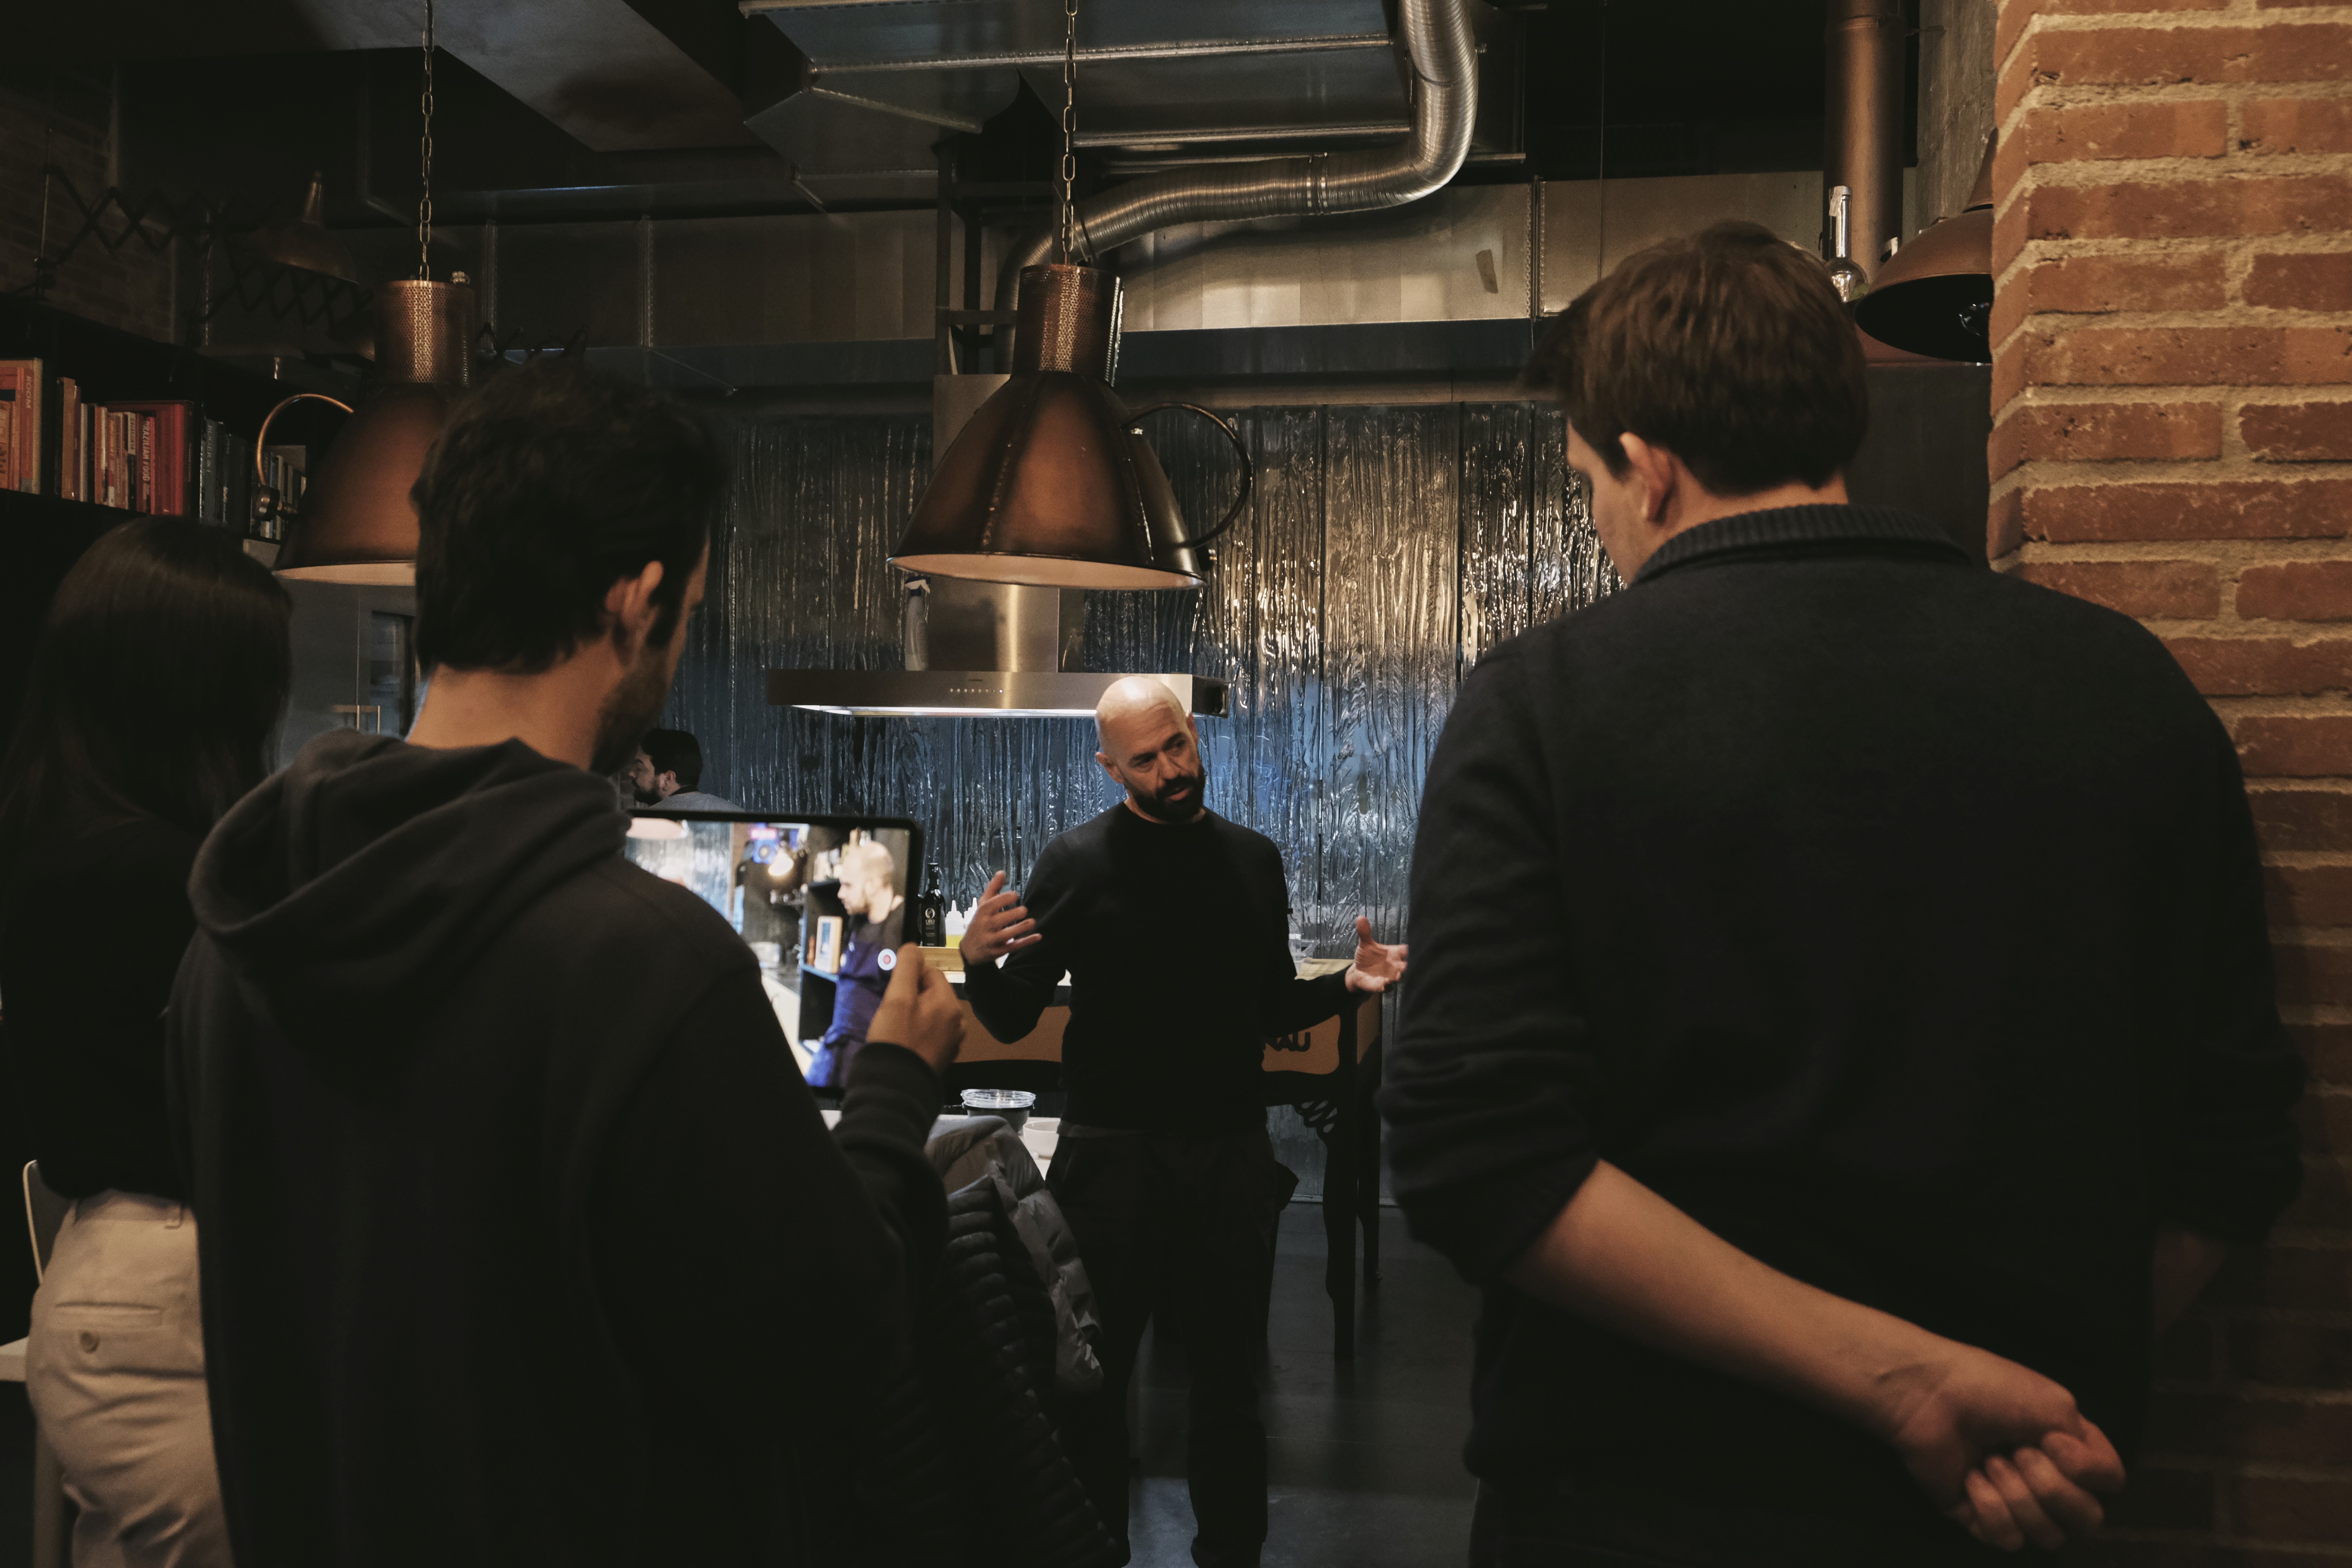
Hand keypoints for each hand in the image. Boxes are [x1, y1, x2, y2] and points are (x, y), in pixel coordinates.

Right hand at [865, 944, 964, 1072]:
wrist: (896, 1086)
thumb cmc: (895, 1039)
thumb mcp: (897, 997)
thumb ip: (906, 967)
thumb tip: (913, 947)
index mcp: (950, 1004)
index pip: (931, 973)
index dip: (909, 978)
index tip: (894, 992)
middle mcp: (958, 1021)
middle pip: (933, 993)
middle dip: (912, 996)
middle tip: (894, 1011)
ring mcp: (953, 1040)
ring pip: (932, 1012)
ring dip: (915, 1013)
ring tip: (898, 1026)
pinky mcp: (944, 1055)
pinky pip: (933, 1031)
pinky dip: (919, 1031)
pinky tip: (906, 1040)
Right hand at [958, 871, 1040, 965]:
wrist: (969, 950)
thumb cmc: (979, 923)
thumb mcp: (983, 906)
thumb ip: (993, 889)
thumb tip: (1002, 872)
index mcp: (981, 913)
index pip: (990, 905)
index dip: (1002, 899)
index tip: (1015, 895)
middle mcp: (985, 927)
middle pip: (997, 921)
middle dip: (1011, 915)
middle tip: (1024, 910)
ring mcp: (991, 940)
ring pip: (1005, 935)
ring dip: (1019, 929)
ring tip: (1032, 922)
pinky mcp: (998, 952)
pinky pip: (1012, 947)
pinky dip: (1025, 942)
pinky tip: (1038, 936)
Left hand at [1344, 914, 1407, 993]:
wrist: (1358, 971)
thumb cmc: (1367, 956)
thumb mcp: (1365, 944)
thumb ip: (1365, 932)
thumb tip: (1360, 917)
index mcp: (1394, 953)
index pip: (1406, 950)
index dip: (1410, 950)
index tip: (1412, 949)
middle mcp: (1395, 965)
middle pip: (1406, 965)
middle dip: (1406, 966)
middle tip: (1404, 965)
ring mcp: (1390, 976)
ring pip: (1399, 977)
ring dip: (1398, 977)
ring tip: (1396, 976)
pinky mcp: (1382, 985)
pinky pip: (1387, 987)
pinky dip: (1387, 986)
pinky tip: (1385, 983)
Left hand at [1878, 1343, 2124, 1550]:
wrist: (1926, 1394)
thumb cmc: (1988, 1387)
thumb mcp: (2055, 1405)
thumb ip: (2089, 1449)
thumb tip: (2084, 1482)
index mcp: (2071, 1449)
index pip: (2111, 1483)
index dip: (2090, 1471)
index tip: (2052, 1441)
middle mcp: (2048, 1478)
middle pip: (2087, 1520)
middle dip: (2054, 1488)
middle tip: (2017, 1452)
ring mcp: (2014, 1501)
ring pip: (2049, 1536)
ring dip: (2019, 1496)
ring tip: (1989, 1461)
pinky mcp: (1979, 1517)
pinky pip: (2007, 1539)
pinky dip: (1990, 1507)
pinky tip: (1970, 1478)